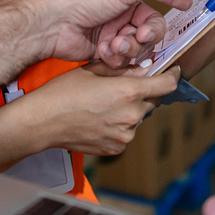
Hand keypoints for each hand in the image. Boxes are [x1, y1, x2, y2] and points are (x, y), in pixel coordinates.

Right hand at [13, 64, 181, 156]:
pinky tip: (99, 117)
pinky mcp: (116, 148)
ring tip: (103, 103)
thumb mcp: (93, 70)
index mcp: (128, 92)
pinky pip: (126, 131)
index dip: (172, 75)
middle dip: (142, 91)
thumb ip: (122, 69)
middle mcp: (131, 116)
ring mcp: (125, 135)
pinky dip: (119, 124)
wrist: (42, 122)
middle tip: (121, 86)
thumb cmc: (62, 92)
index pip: (166, 85)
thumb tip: (144, 67)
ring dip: (129, 108)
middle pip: (151, 100)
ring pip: (138, 116)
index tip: (172, 71)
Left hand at [21, 0, 193, 67]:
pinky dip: (116, 58)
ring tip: (114, 46)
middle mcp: (122, 10)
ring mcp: (113, 30)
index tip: (186, 7)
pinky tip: (103, 52)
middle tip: (138, 37)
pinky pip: (123, 59)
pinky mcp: (104, 50)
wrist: (50, 24)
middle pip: (152, 28)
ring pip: (139, 47)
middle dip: (147, 36)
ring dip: (130, 49)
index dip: (174, 2)